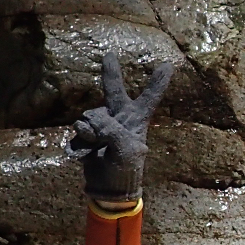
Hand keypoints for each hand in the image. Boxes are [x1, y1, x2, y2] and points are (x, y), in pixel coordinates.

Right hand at [68, 52, 172, 201]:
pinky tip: (86, 155)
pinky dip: (78, 145)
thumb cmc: (125, 170)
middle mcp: (120, 118)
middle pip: (114, 90)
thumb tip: (91, 120)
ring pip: (88, 116)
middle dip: (111, 73)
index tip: (168, 65)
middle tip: (109, 55)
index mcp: (137, 120)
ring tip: (98, 149)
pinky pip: (76, 132)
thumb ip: (111, 130)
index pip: (149, 98)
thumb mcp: (125, 150)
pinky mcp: (85, 135)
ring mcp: (101, 125)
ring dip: (89, 133)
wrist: (108, 189)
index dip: (158, 82)